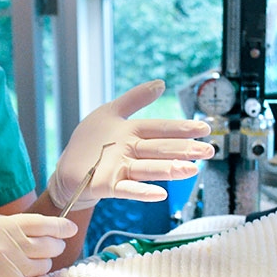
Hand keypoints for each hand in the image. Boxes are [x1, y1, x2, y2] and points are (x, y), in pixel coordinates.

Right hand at [0, 214, 76, 276]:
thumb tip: (53, 229)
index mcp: (4, 226)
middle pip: (49, 246)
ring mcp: (9, 268)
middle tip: (45, 250)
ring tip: (25, 265)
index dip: (61, 227)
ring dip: (42, 266)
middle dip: (52, 247)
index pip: (43, 224)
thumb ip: (20, 225)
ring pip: (45, 266)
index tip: (70, 229)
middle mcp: (7, 246)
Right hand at [46, 79, 213, 211]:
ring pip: (146, 168)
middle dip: (183, 149)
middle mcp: (124, 147)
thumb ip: (135, 98)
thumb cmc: (90, 142)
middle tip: (209, 151)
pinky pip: (125, 189)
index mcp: (128, 129)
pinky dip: (141, 192)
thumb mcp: (109, 113)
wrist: (67, 172)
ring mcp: (114, 166)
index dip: (182, 127)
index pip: (160, 127)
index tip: (205, 129)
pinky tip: (160, 194)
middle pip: (157, 147)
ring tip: (191, 170)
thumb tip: (161, 83)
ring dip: (168, 169)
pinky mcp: (104, 185)